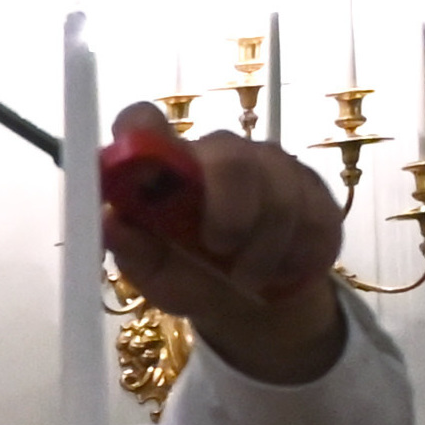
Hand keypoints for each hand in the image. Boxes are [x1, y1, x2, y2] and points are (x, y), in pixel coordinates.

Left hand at [104, 101, 351, 387]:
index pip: (144, 122)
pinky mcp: (312, 185)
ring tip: (247, 277)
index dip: (140, 131)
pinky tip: (281, 268)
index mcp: (165, 166)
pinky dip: (296, 253)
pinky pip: (314, 214)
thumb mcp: (153, 275)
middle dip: (229, 209)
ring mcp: (269, 163)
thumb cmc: (189, 276)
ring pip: (278, 192)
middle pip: (230, 157)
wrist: (249, 302)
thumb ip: (132, 250)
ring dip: (263, 248)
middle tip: (221, 249)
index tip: (143, 171)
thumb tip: (110, 222)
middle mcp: (215, 152)